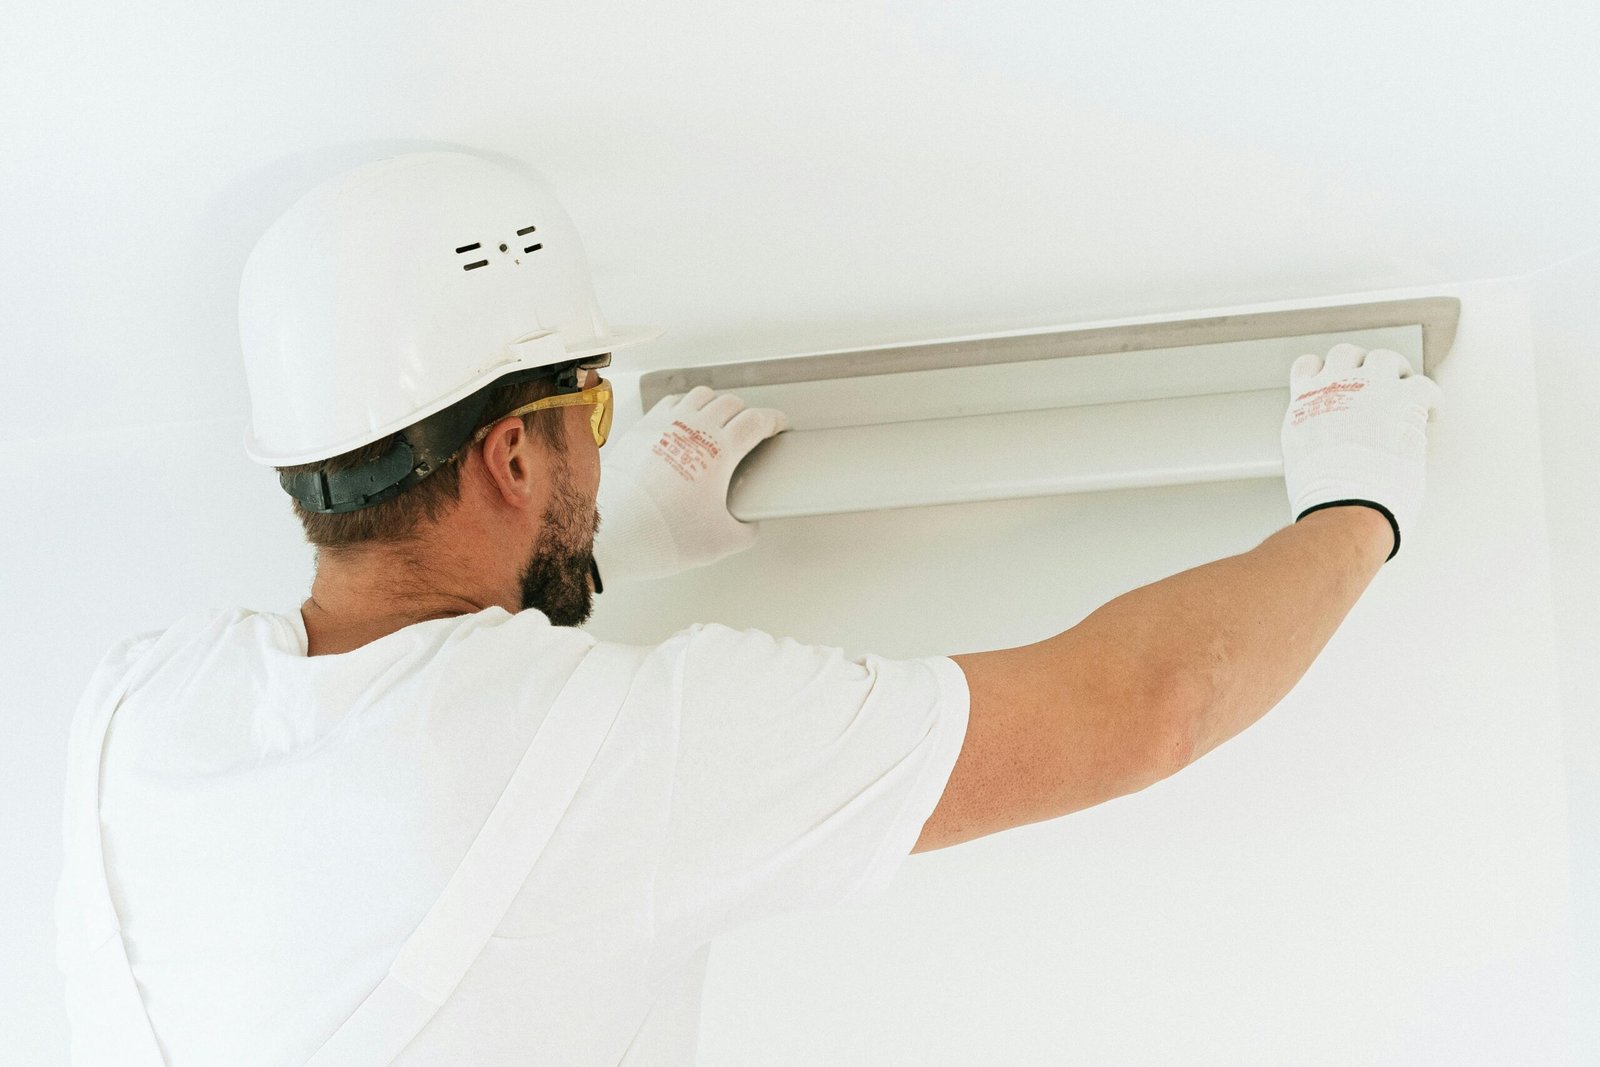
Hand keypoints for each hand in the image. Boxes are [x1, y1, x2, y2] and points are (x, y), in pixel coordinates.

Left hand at [592, 386, 788, 583]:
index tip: (778, 425)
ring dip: (715, 405)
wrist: (614, 531)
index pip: (757, 420)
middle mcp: (694, 429)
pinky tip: (683, 422)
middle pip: (730, 403)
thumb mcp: (722, 542)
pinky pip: (670, 402)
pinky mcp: (642, 427)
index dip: (774, 420)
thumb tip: (749, 524)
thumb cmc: (663, 534)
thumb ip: (747, 530)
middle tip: (750, 429)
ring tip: (717, 420)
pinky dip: (684, 406)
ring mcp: (665, 424)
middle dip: (746, 413)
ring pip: (700, 396)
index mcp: (721, 450)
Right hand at [1281, 343, 1442, 562]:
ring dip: (1396, 371)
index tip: (1333, 381)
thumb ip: (1314, 435)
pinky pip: (1425, 384)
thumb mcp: (1301, 457)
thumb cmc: (1324, 493)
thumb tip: (1327, 446)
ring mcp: (1371, 387)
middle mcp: (1335, 385)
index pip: (1307, 367)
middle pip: (1345, 353)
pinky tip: (1432, 413)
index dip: (1321, 372)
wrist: (1346, 501)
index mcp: (1305, 402)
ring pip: (1385, 357)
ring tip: (1405, 390)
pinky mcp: (1405, 397)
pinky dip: (1431, 399)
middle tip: (1375, 383)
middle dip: (1360, 366)